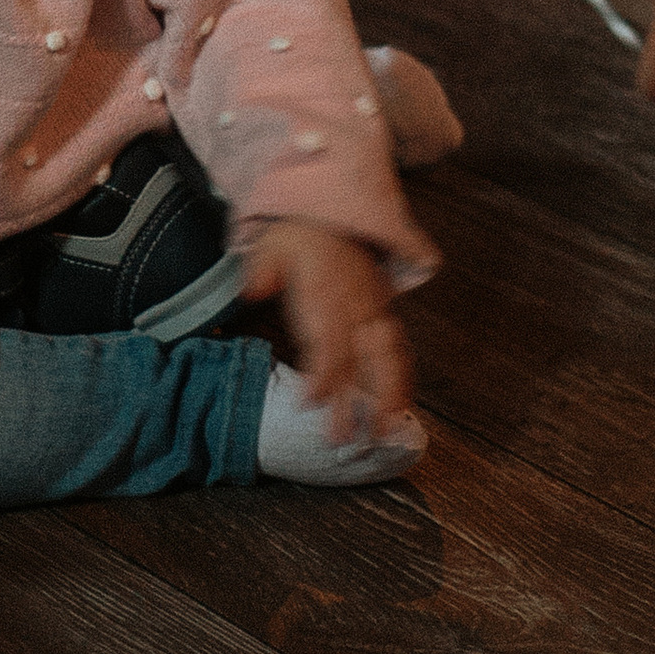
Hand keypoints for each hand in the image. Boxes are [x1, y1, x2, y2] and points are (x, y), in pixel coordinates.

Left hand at [242, 218, 413, 441]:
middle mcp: (357, 305)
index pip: (328, 337)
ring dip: (389, 397)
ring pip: (390, 357)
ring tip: (382, 434)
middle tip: (350, 438)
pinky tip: (400, 410)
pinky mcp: (384, 317)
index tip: (310, 402)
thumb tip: (251, 289)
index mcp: (327, 290)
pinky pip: (399, 351)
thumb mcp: (271, 244)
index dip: (322, 372)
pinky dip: (403, 381)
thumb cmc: (296, 237)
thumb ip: (262, 268)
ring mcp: (375, 311)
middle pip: (365, 356)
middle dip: (362, 398)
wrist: (332, 215)